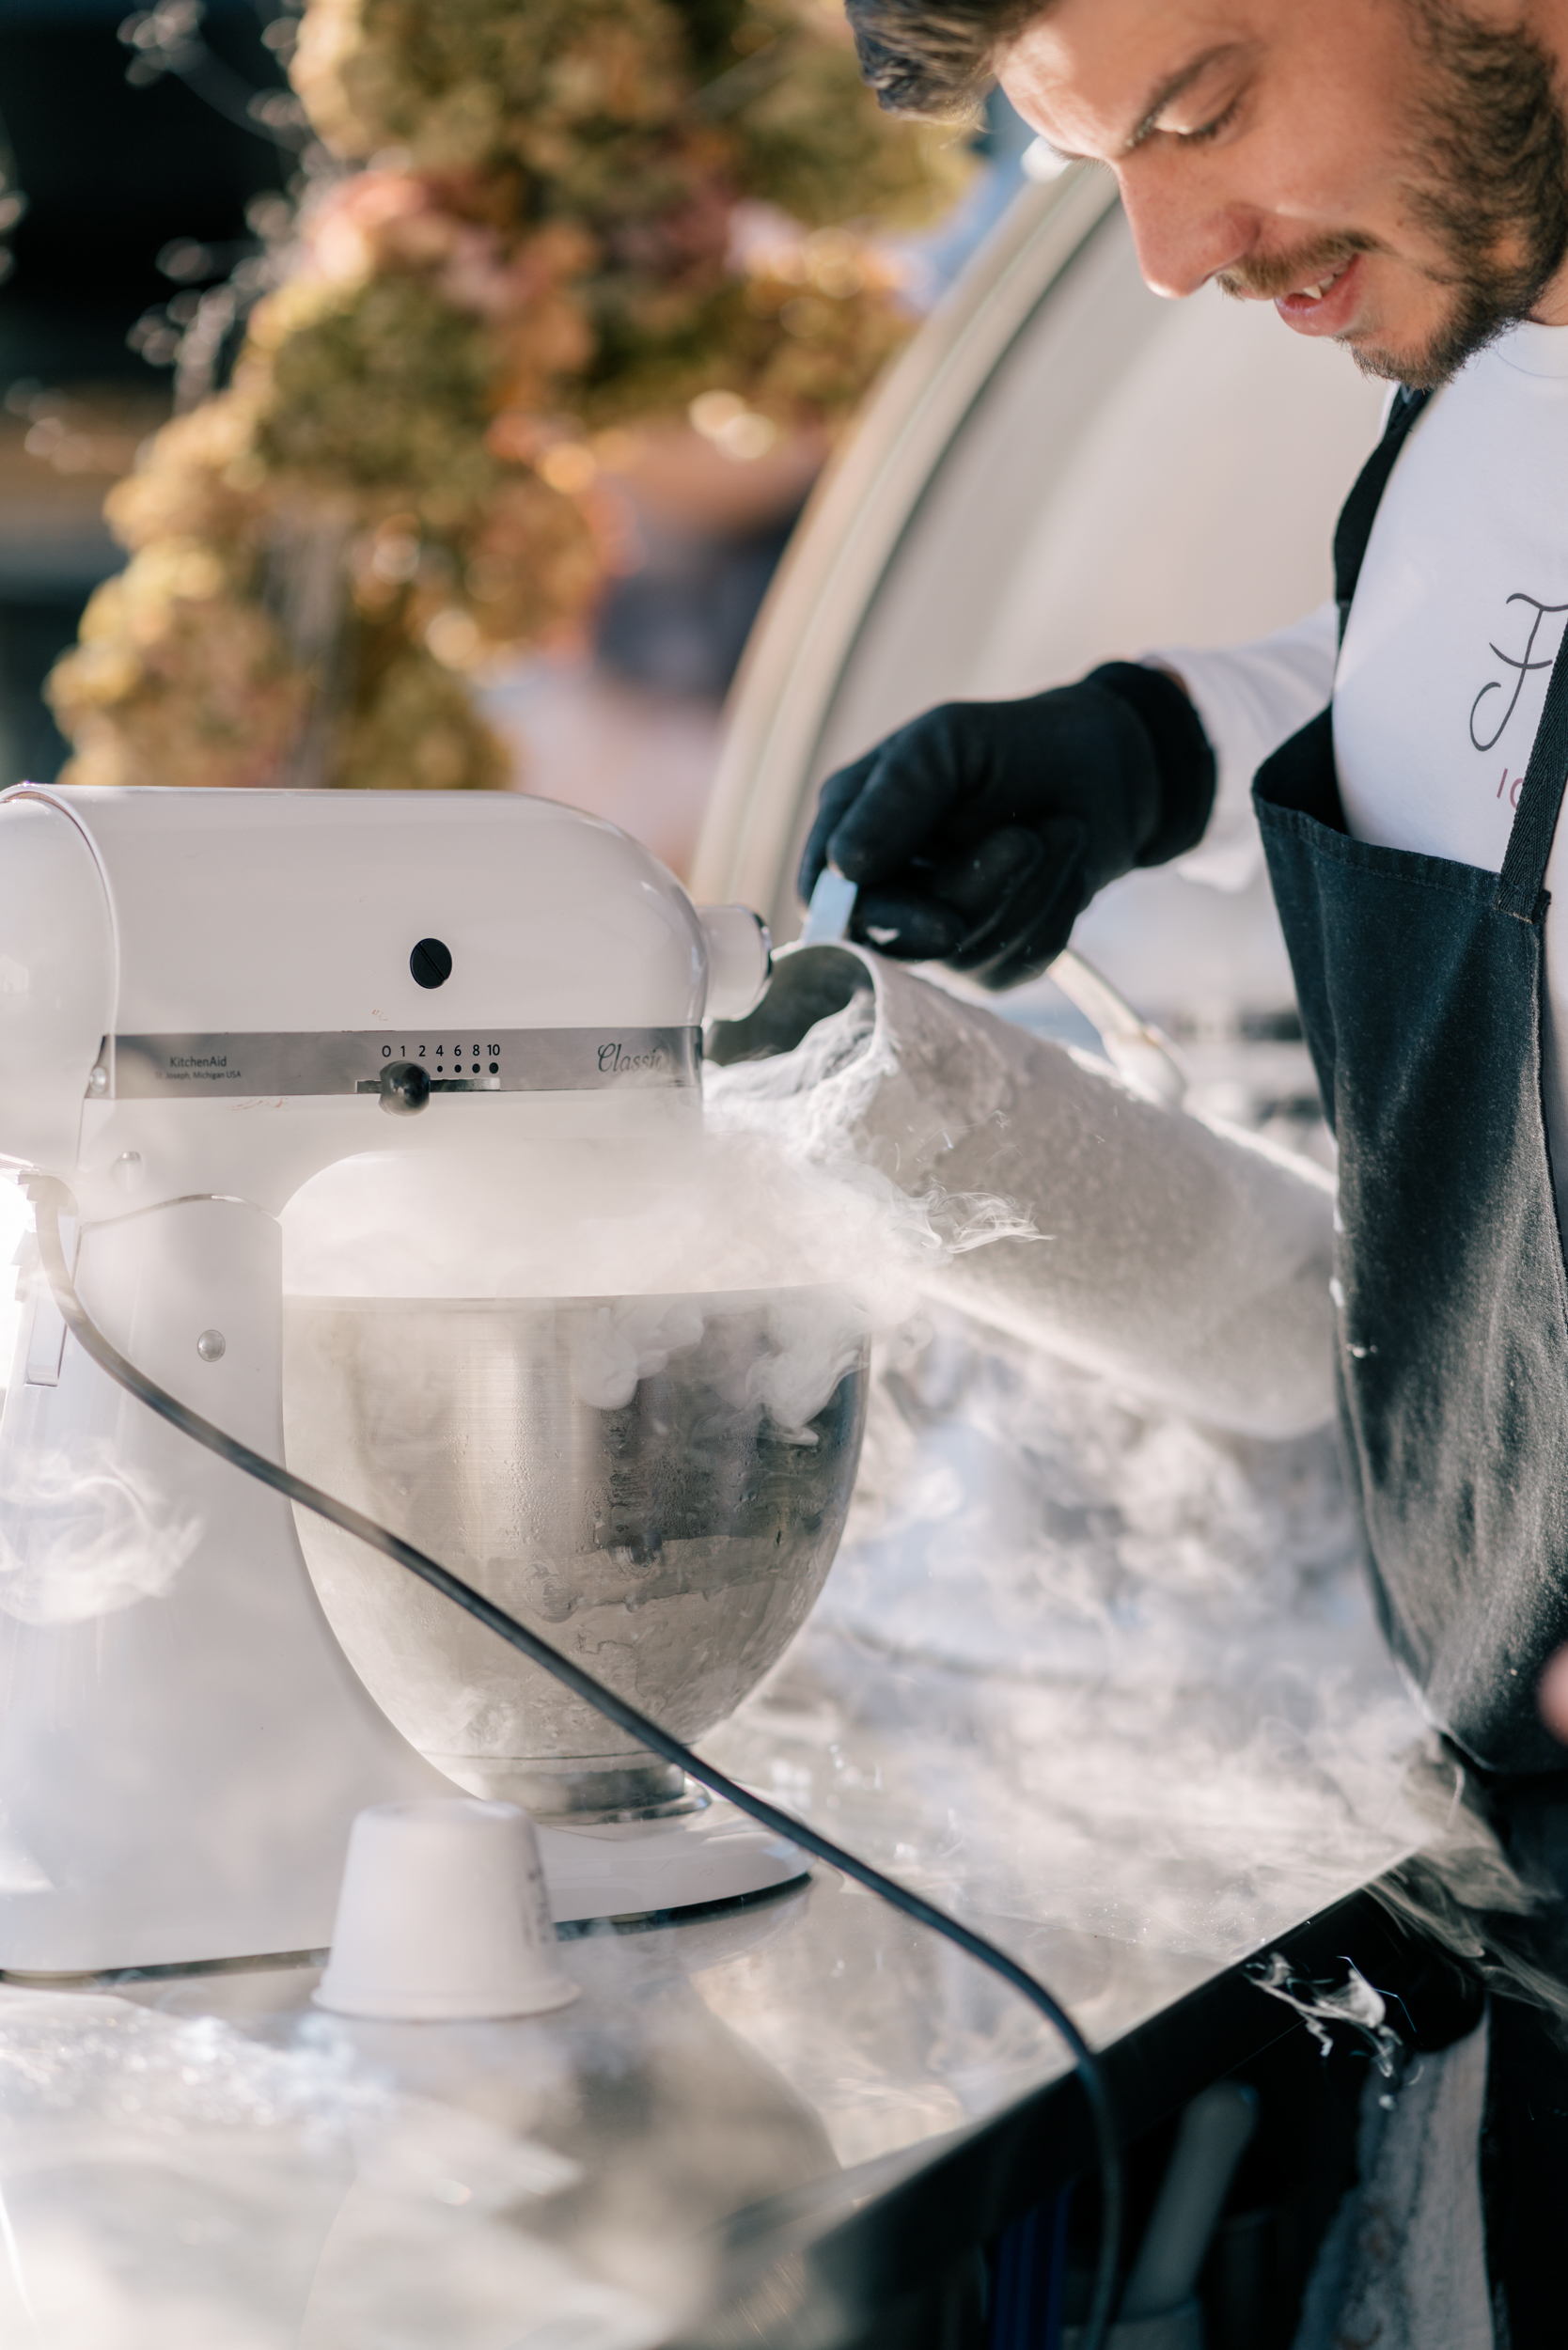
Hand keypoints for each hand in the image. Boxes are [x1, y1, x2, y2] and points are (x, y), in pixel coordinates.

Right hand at [797, 664, 1213, 989]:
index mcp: (852, 830)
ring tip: (1062, 831)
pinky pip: (1016, 964)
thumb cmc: (1016, 744)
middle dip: (980, 897)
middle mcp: (886, 889)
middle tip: (1029, 839)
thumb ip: (893, 796)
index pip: (833, 904)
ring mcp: (936, 933)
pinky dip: (1055, 912)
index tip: (947, 922)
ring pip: (967, 959)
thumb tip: (843, 867)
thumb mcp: (947, 742)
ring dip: (1031, 894)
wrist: (1106, 769)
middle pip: (902, 944)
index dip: (883, 923)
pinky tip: (1066, 867)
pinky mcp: (992, 961)